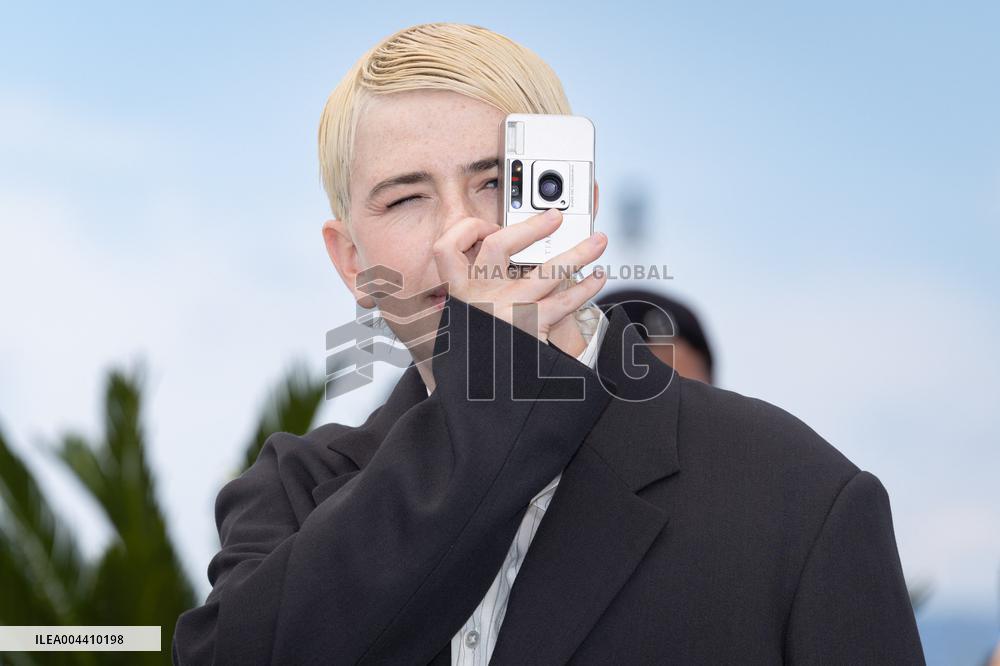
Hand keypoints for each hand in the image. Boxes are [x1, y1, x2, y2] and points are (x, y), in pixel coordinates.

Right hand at [432, 208, 607, 342]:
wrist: (482, 399)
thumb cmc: (480, 356)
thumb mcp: (466, 324)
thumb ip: (474, 295)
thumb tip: (493, 262)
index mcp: (459, 295)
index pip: (446, 248)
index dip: (467, 230)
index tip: (488, 226)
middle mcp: (480, 298)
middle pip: (499, 245)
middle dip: (531, 226)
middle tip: (555, 218)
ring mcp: (506, 310)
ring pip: (547, 270)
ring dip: (579, 253)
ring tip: (598, 243)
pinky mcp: (531, 328)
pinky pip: (565, 301)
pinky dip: (586, 288)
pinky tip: (597, 279)